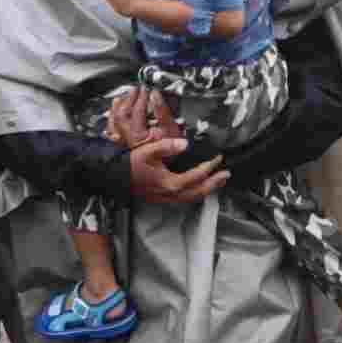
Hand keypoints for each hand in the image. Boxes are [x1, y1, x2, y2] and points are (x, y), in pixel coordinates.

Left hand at [105, 86, 179, 147]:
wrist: (164, 171)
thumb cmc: (169, 153)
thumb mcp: (171, 130)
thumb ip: (162, 112)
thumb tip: (155, 95)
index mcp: (138, 135)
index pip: (137, 110)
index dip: (142, 97)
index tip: (146, 89)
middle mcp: (127, 139)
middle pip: (122, 114)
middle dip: (129, 99)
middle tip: (136, 89)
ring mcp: (123, 144)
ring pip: (114, 121)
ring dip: (118, 107)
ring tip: (123, 97)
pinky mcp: (122, 148)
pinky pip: (112, 131)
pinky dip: (112, 119)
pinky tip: (114, 113)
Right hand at [114, 89, 229, 203]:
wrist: (115, 178)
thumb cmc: (130, 165)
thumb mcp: (148, 151)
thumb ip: (167, 146)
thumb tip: (185, 144)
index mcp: (170, 182)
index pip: (197, 175)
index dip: (210, 166)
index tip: (218, 158)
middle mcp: (171, 193)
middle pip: (199, 192)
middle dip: (214, 183)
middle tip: (226, 174)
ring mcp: (167, 198)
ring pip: (193, 198)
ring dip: (207, 190)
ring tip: (217, 181)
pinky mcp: (163, 198)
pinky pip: (185, 199)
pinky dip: (196, 193)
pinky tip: (197, 187)